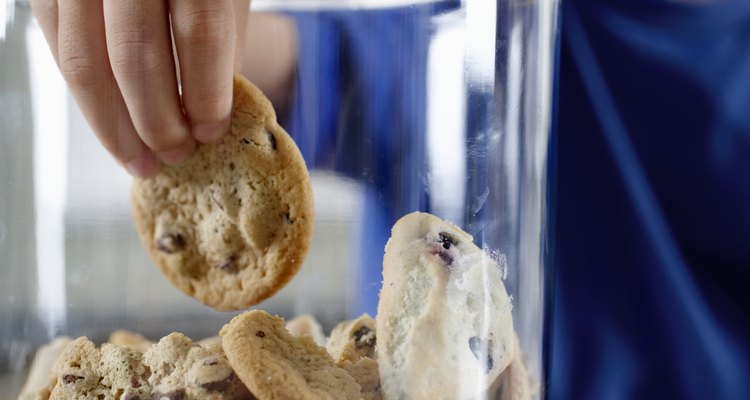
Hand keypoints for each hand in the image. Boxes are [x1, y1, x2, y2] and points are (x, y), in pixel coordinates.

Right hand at [29, 0, 249, 177]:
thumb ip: (220, 44)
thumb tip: (206, 117)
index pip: (200, 31)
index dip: (208, 91)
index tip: (213, 131)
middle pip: (134, 55)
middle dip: (157, 120)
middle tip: (177, 154)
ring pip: (85, 64)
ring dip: (114, 126)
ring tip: (141, 159)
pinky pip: (61, 53)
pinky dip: (88, 98)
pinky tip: (113, 125)